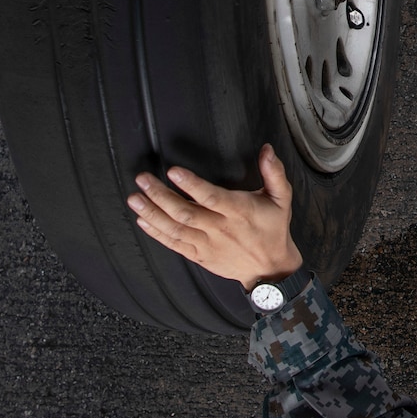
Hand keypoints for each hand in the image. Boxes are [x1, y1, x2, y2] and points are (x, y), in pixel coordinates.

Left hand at [128, 145, 303, 288]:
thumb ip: (274, 172)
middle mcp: (220, 228)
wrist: (269, 268)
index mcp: (238, 211)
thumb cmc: (273, 229)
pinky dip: (156, 233)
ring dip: (152, 214)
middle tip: (142, 180)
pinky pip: (174, 244)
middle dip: (160, 196)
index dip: (191, 185)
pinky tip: (142, 221)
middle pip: (185, 212)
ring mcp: (207, 244)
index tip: (173, 171)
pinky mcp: (199, 255)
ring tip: (134, 199)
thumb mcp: (282, 198)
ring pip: (175, 229)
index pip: (211, 197)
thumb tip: (266, 149)